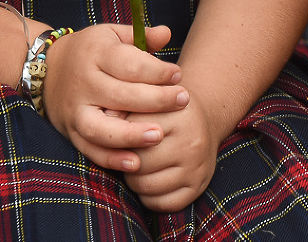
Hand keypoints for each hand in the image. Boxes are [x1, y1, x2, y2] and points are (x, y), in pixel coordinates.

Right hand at [43, 24, 187, 172]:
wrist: (48, 69)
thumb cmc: (94, 50)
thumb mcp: (113, 34)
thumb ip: (141, 36)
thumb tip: (166, 34)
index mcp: (97, 54)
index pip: (128, 64)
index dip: (156, 71)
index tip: (178, 76)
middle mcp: (83, 83)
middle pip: (119, 95)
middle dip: (154, 100)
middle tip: (183, 100)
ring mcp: (75, 110)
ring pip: (101, 128)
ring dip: (131, 135)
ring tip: (159, 136)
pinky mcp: (70, 132)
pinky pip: (89, 149)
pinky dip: (111, 159)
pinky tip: (136, 163)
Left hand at [124, 88, 220, 212]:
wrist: (203, 122)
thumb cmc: (166, 111)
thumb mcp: (149, 102)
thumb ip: (123, 109)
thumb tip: (104, 118)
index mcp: (179, 114)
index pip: (133, 134)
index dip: (120, 137)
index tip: (121, 134)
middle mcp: (193, 141)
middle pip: (138, 163)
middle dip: (126, 161)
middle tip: (127, 154)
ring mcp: (198, 166)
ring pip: (146, 186)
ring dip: (134, 181)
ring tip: (137, 167)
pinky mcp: (199, 186)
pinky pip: (162, 204)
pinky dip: (149, 198)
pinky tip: (150, 181)